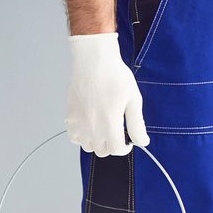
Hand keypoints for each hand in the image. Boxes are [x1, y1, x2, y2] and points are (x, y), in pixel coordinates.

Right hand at [66, 33, 147, 156]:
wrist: (93, 61)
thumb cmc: (114, 76)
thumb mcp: (133, 99)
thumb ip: (137, 124)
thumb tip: (143, 142)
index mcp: (109, 123)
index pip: (117, 150)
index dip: (126, 147)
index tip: (129, 140)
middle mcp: (91, 126)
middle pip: (103, 151)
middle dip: (113, 144)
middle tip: (117, 130)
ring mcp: (78, 123)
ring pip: (88, 147)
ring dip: (98, 142)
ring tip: (104, 126)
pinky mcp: (69, 117)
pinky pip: (74, 138)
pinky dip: (82, 137)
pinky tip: (91, 125)